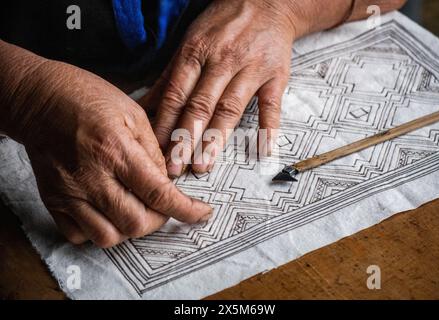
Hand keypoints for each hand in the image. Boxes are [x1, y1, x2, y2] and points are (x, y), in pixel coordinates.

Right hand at [14, 60, 211, 246]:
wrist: (39, 99)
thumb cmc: (88, 98)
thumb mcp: (132, 113)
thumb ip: (153, 151)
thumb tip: (168, 181)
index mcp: (116, 151)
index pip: (158, 194)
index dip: (186, 210)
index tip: (201, 213)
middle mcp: (91, 177)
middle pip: (135, 223)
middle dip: (158, 220)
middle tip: (162, 204)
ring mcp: (69, 192)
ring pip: (107, 237)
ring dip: (130, 229)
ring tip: (135, 208)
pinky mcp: (52, 199)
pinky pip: (78, 235)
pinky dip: (99, 229)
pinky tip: (108, 210)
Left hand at [141, 0, 300, 176]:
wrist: (267, 2)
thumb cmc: (223, 25)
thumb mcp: (191, 42)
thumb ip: (169, 76)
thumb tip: (145, 106)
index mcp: (196, 52)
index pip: (176, 95)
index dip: (165, 125)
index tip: (155, 152)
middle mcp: (222, 61)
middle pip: (200, 105)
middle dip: (185, 139)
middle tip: (175, 168)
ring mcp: (250, 68)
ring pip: (230, 108)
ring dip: (216, 139)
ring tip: (204, 166)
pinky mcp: (275, 75)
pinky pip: (271, 104)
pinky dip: (268, 127)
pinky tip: (263, 150)